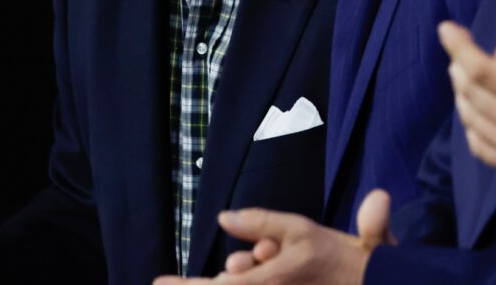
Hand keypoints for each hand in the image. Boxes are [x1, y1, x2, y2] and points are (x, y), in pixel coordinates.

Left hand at [153, 191, 391, 283]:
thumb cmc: (338, 257)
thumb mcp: (299, 230)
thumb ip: (260, 222)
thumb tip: (221, 217)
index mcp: (268, 283)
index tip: (157, 284)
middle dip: (230, 273)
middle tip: (260, 253)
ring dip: (246, 275)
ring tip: (273, 256)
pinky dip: (251, 275)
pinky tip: (270, 260)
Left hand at [439, 0, 495, 220]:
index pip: (479, 69)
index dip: (458, 45)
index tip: (446, 27)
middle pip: (469, 93)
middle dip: (458, 65)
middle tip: (459, 49)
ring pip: (471, 120)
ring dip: (462, 94)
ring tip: (463, 76)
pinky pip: (482, 148)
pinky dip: (471, 126)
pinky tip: (475, 115)